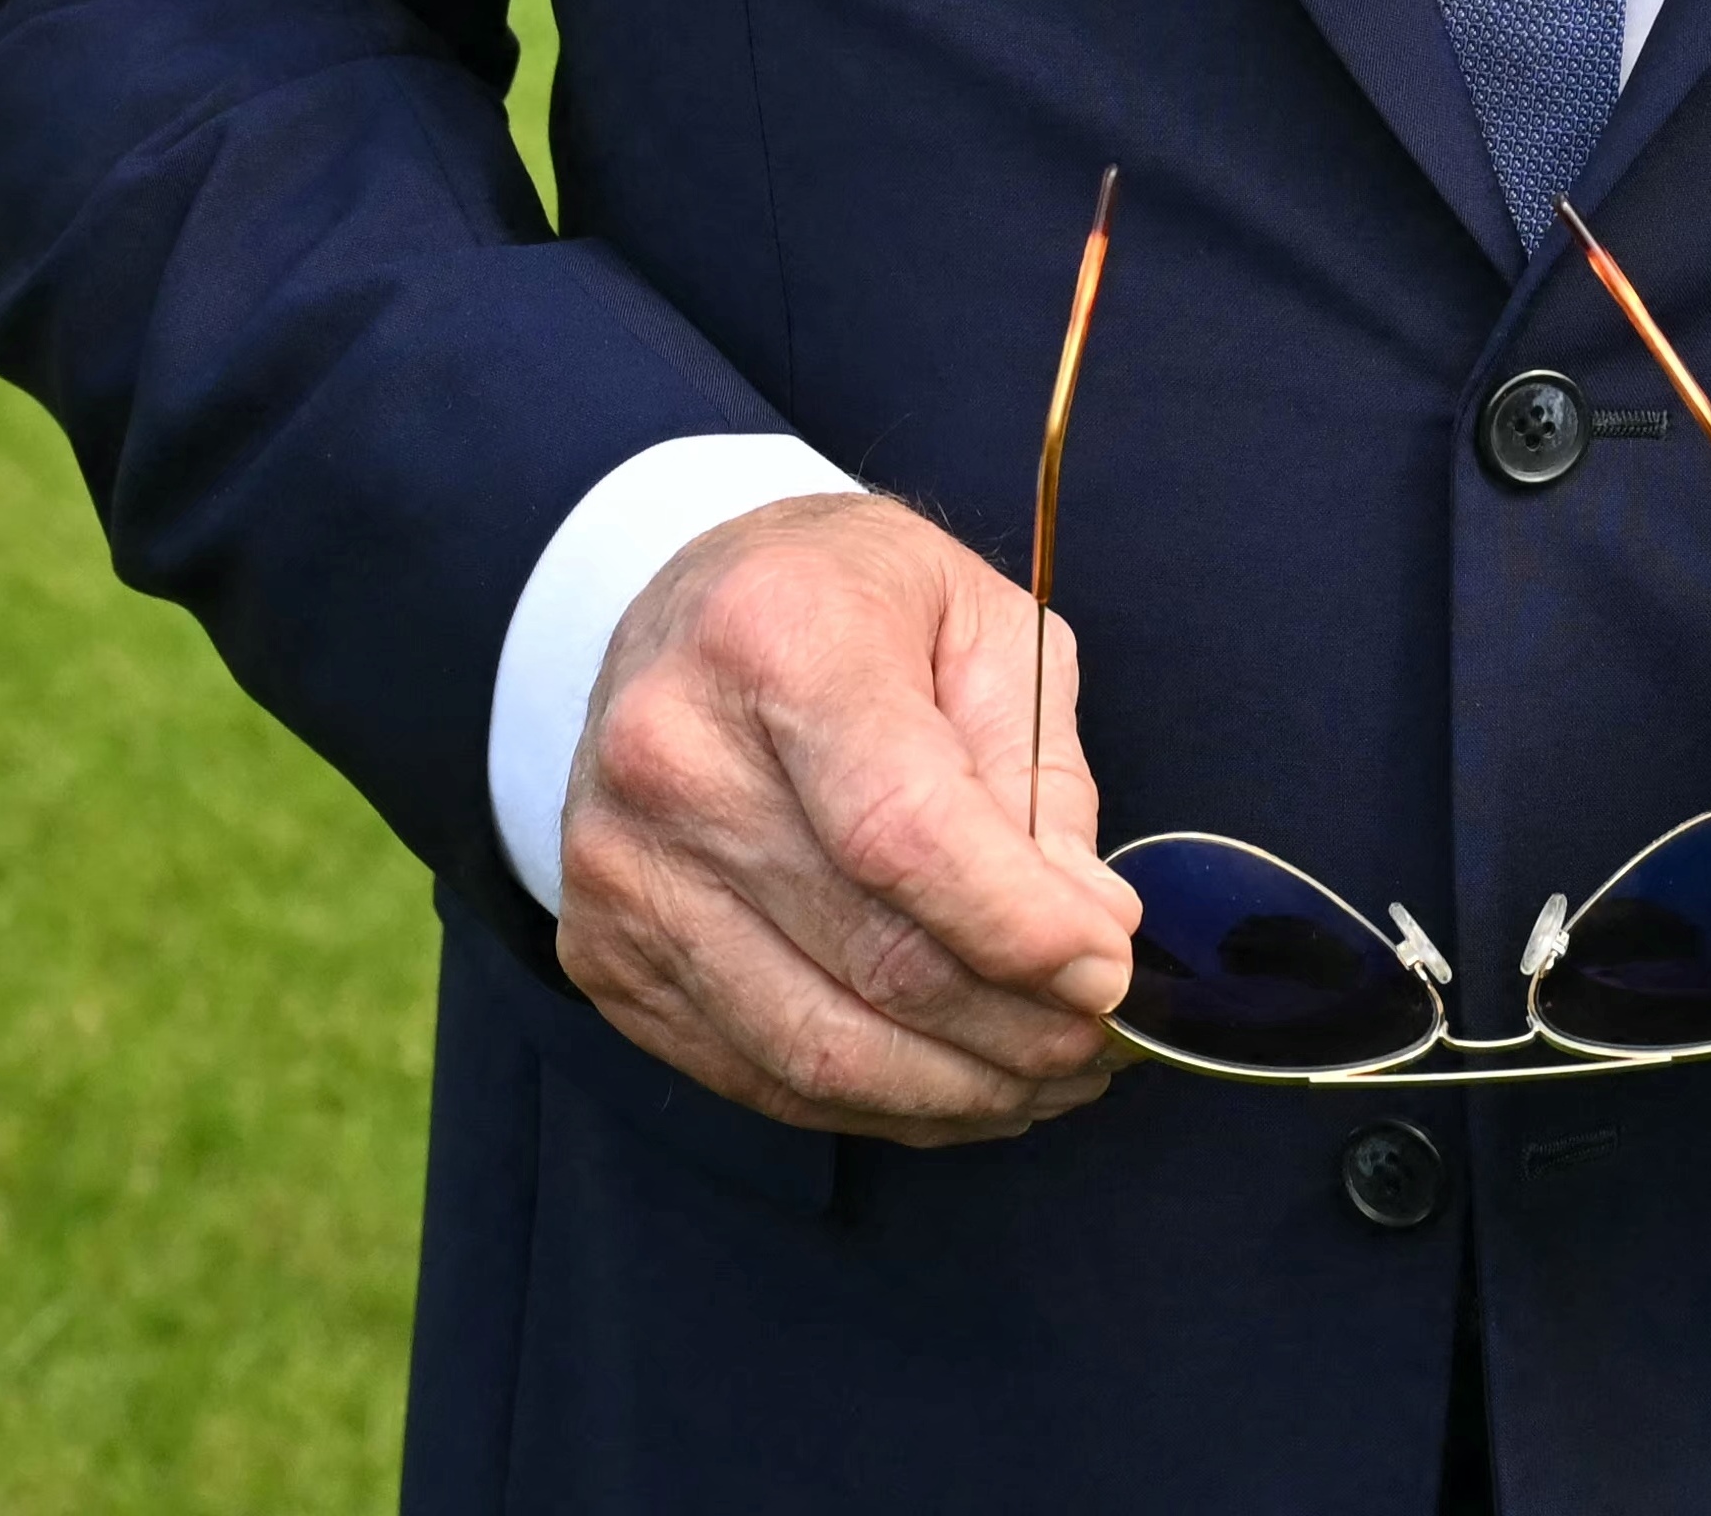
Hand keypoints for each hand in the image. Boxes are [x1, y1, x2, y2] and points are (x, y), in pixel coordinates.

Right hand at [552, 492, 1137, 1138]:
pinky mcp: (603, 954)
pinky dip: (877, 1102)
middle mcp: (671, 755)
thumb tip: (1091, 929)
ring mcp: (622, 868)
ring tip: (1046, 1078)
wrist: (688, 614)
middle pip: (869, 956)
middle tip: (1097, 1040)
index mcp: (776, 638)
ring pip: (815, 1047)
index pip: (902, 830)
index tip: (1107, 974)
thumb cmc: (857, 608)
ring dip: (956, 1090)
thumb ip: (1041, 776)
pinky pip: (759, 1076)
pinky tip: (956, 1082)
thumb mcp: (985, 628)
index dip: (1017, 926)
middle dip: (1013, 1027)